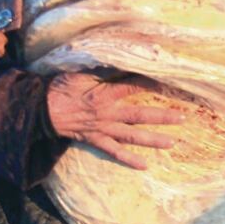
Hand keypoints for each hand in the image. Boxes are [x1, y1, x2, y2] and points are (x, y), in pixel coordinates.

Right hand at [47, 72, 183, 169]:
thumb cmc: (60, 88)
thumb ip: (101, 68)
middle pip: (139, 115)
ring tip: (172, 143)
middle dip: (162, 117)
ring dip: (152, 139)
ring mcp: (103, 129)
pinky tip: (144, 165)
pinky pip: (114, 152)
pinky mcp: (95, 140)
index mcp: (104, 94)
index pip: (133, 87)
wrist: (40, 110)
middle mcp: (107, 113)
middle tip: (183, 118)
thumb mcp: (80, 72)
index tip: (170, 82)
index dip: (151, 84)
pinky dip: (129, 159)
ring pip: (131, 135)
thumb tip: (119, 58)